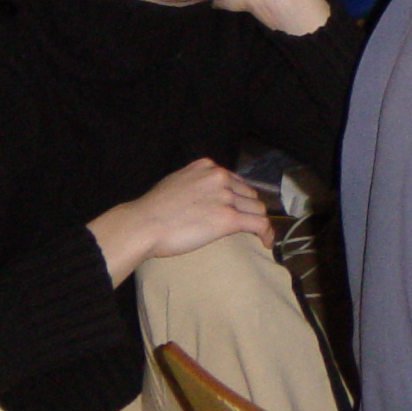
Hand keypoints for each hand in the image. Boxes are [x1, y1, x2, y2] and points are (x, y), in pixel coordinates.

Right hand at [88, 158, 273, 284]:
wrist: (144, 224)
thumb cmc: (152, 209)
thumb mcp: (175, 182)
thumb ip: (194, 183)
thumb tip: (202, 195)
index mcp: (207, 167)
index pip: (235, 180)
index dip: (239, 197)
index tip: (238, 208)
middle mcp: (219, 177)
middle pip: (248, 194)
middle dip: (249, 209)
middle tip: (246, 225)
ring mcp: (225, 197)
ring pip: (257, 208)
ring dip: (258, 222)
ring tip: (259, 236)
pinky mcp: (229, 217)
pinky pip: (259, 223)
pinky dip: (267, 233)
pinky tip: (266, 243)